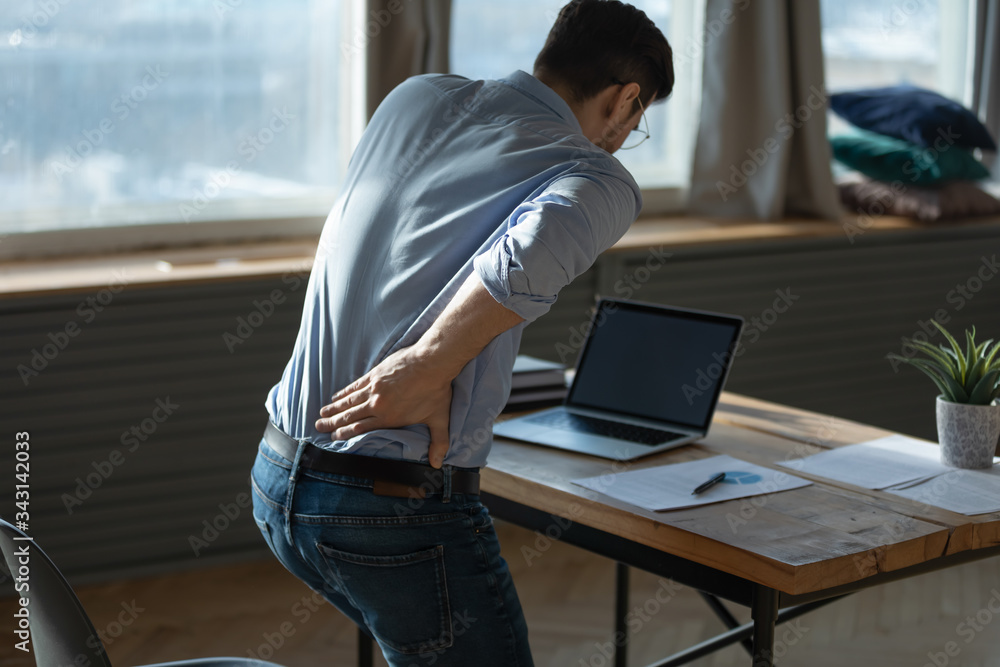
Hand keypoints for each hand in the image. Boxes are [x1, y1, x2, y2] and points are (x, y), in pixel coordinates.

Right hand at [315, 346, 453, 467]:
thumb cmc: (436, 391)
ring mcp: (374, 388)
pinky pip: (354, 386)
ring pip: (349, 401)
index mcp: (389, 418)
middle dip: (333, 423)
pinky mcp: (374, 374)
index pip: (361, 429)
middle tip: (319, 427)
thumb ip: (438, 443)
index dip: (345, 433)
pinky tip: (336, 395)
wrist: (432, 362)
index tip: (334, 436)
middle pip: (350, 416)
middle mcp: (377, 405)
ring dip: (334, 408)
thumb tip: (438, 464)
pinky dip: (344, 392)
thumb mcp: (439, 419)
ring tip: (322, 413)